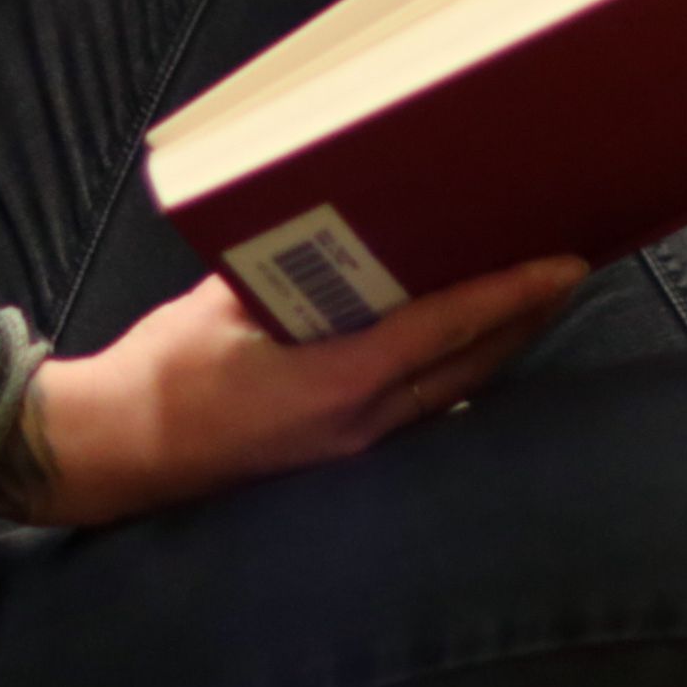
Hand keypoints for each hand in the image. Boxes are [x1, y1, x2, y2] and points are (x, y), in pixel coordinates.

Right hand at [14, 258, 587, 528]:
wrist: (117, 452)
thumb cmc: (162, 371)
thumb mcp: (221, 302)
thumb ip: (288, 273)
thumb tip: (337, 233)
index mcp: (335, 382)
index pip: (445, 329)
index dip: (509, 295)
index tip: (562, 264)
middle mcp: (360, 424)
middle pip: (468, 366)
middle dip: (524, 318)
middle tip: (569, 268)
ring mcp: (352, 446)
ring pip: (451, 391)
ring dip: (496, 347)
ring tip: (534, 299)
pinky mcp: (338, 452)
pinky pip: (419, 408)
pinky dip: (454, 371)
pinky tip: (468, 346)